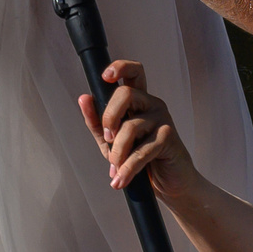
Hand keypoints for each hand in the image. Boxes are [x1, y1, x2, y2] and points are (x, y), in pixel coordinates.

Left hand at [80, 60, 199, 194]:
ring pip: (130, 126)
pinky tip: (121, 180)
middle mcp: (152, 104)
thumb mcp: (111, 142)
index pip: (133, 72)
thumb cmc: (140, 159)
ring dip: (117, 152)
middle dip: (109, 116)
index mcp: (138, 100)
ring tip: (115, 168)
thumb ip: (97, 122)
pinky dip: (128, 168)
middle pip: (126, 93)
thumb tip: (84, 98)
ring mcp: (162, 119)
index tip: (105, 77)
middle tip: (107, 138)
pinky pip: (141, 150)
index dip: (120, 68)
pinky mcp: (169, 137)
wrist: (168, 183)